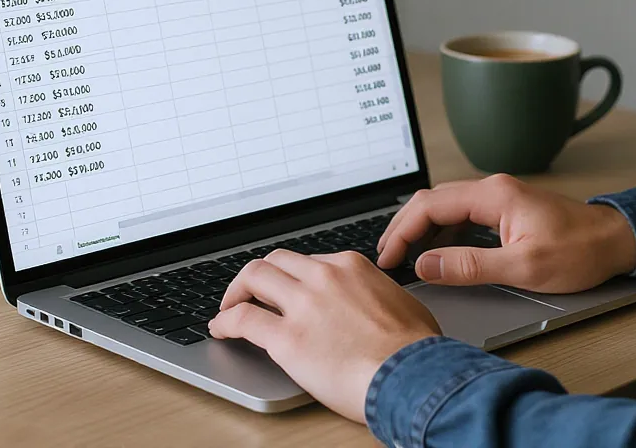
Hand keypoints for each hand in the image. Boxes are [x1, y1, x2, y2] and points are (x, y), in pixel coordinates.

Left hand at [208, 249, 440, 422]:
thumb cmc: (415, 348)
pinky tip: (220, 328)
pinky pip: (243, 320)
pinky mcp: (286, 338)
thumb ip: (377, 294)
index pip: (308, 260)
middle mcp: (323, 276)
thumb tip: (377, 303)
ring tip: (229, 306)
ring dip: (236, 290)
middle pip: (276, 260)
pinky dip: (225, 321)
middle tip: (251, 291)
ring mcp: (303, 304)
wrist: (411, 374)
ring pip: (254, 277)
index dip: (293, 277)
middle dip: (259, 274)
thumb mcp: (400, 302)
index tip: (287, 289)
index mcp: (350, 266)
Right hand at [376, 172, 635, 292]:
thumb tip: (426, 265)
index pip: (430, 205)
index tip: (388, 257)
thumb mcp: (524, 267)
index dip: (403, 231)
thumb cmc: (580, 252)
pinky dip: (440, 231)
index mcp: (493, 195)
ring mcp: (498, 196)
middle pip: (431, 200)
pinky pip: (461, 214)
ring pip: (444, 206)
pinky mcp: (504, 207)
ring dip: (420, 228)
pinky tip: (435, 252)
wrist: (616, 240)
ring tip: (402, 256)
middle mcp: (492, 188)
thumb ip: (470, 265)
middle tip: (386, 256)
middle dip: (403, 226)